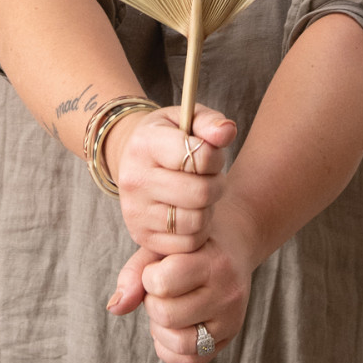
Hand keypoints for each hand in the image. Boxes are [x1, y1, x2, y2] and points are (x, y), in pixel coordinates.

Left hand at [106, 191, 256, 362]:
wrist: (232, 249)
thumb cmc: (190, 247)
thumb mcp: (163, 247)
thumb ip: (135, 273)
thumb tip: (114, 308)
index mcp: (213, 262)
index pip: (163, 283)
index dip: (148, 278)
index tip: (156, 269)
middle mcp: (227, 293)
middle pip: (167, 315)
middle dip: (153, 303)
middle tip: (161, 290)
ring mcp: (231, 319)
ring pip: (180, 342)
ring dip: (161, 329)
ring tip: (167, 308)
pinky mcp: (228, 339)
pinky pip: (189, 360)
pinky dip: (169, 349)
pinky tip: (171, 328)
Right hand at [108, 105, 237, 256]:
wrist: (136, 162)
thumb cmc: (169, 138)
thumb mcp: (187, 119)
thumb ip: (210, 122)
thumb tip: (227, 131)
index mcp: (144, 144)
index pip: (197, 156)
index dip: (214, 157)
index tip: (210, 155)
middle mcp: (135, 179)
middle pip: (200, 193)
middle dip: (216, 185)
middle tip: (211, 178)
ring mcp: (135, 211)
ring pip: (196, 221)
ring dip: (208, 209)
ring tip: (200, 195)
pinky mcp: (141, 236)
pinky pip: (187, 243)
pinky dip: (198, 231)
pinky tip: (191, 213)